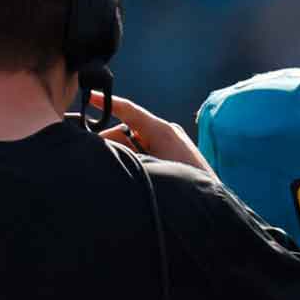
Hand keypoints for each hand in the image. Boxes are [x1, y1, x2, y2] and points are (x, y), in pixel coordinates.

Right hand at [90, 91, 214, 175]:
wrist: (208, 204)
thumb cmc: (183, 183)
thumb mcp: (150, 167)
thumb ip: (127, 154)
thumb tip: (107, 147)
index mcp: (162, 130)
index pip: (130, 111)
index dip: (109, 102)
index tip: (91, 95)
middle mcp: (166, 133)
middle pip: (126, 131)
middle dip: (110, 143)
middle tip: (98, 157)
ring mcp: (169, 144)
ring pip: (133, 144)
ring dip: (122, 154)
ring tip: (119, 171)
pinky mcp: (170, 156)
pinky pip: (144, 151)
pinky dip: (134, 159)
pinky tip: (129, 174)